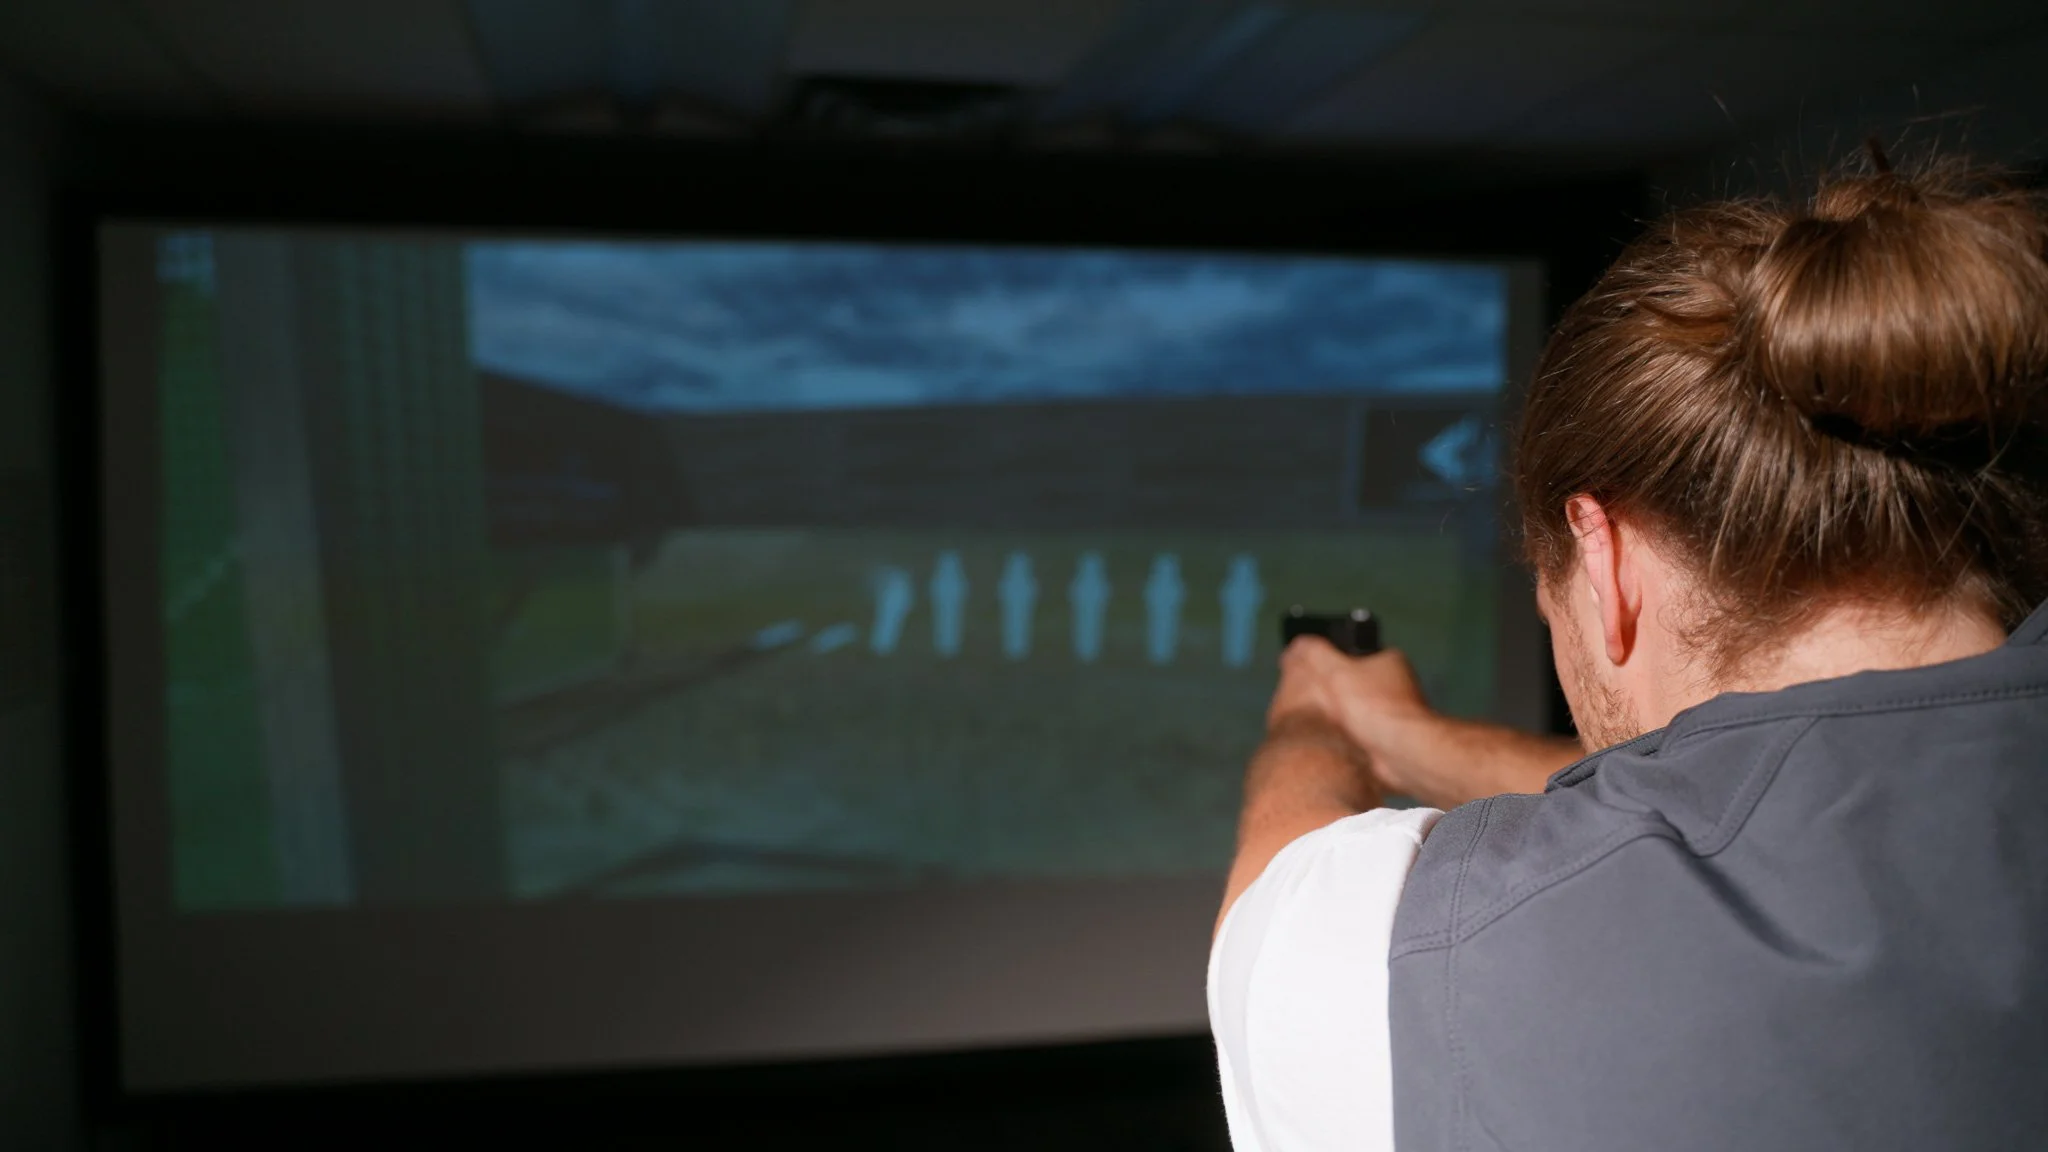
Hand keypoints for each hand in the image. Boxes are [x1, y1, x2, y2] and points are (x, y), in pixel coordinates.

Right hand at [1267, 638, 1437, 798]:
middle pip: (1360, 684)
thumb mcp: (1334, 671)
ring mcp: (1402, 713)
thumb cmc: (1370, 705)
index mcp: (1390, 660)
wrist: (1400, 751)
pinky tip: (1339, 742)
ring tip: (1322, 724)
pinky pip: (1368, 734)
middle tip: (1313, 701)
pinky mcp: (1399, 739)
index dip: (1335, 661)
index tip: (1316, 673)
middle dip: (1338, 693)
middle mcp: (1401, 684)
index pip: (1359, 653)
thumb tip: (1297, 644)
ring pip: (1364, 711)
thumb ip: (1315, 653)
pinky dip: (1354, 737)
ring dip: (1345, 718)